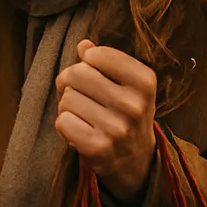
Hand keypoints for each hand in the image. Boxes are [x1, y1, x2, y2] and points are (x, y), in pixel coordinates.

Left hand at [54, 40, 156, 201]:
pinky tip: (78, 129)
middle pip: (77, 74)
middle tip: (79, 93)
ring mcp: (117, 129)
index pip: (97, 55)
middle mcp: (134, 106)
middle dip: (71, 81)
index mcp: (144, 82)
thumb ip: (105, 60)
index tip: (93, 70)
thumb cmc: (125, 113)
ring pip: (67, 98)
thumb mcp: (127, 84)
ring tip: (82, 114)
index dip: (87, 61)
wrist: (135, 161)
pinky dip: (64, 124)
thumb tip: (83, 45)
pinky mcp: (98, 149)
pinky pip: (62, 121)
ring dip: (67, 105)